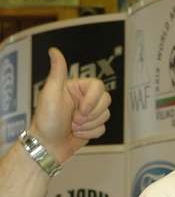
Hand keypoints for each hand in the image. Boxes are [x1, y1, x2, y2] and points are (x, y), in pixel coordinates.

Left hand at [30, 48, 110, 163]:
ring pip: (106, 115)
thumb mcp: (50, 94)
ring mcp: (89, 113)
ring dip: (89, 124)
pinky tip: (77, 133)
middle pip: (106, 101)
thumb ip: (57, 72)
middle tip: (74, 119)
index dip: (93, 100)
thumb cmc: (47, 120)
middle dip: (91, 114)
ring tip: (73, 126)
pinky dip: (90, 133)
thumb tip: (54, 51)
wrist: (47, 145)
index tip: (81, 109)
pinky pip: (103, 128)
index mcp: (76, 88)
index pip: (98, 86)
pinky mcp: (93, 126)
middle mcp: (84, 99)